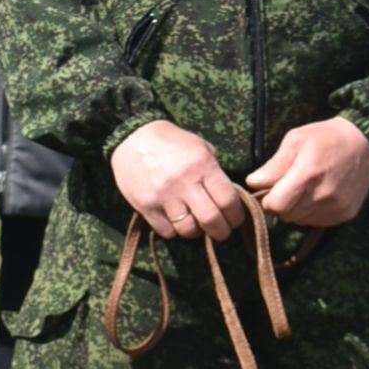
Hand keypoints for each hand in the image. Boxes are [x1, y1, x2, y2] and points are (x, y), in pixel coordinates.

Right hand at [109, 120, 246, 242]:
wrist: (133, 137)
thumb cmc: (171, 142)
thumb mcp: (200, 147)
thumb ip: (215, 171)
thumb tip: (229, 197)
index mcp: (202, 165)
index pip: (228, 201)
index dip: (236, 216)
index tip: (235, 220)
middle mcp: (184, 182)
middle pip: (211, 220)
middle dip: (221, 232)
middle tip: (221, 232)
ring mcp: (164, 196)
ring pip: (188, 229)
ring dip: (196, 231)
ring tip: (196, 225)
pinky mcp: (146, 206)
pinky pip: (166, 231)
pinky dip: (174, 230)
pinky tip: (174, 220)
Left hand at [246, 117, 368, 227]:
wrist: (365, 143)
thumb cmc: (325, 137)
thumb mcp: (296, 140)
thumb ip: (274, 164)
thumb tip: (254, 183)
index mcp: (308, 174)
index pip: (277, 206)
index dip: (268, 200)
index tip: (271, 190)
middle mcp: (323, 195)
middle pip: (287, 216)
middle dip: (282, 204)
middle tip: (288, 186)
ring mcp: (336, 207)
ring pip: (301, 221)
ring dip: (297, 209)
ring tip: (305, 189)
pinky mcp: (346, 214)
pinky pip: (318, 222)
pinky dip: (312, 212)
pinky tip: (319, 194)